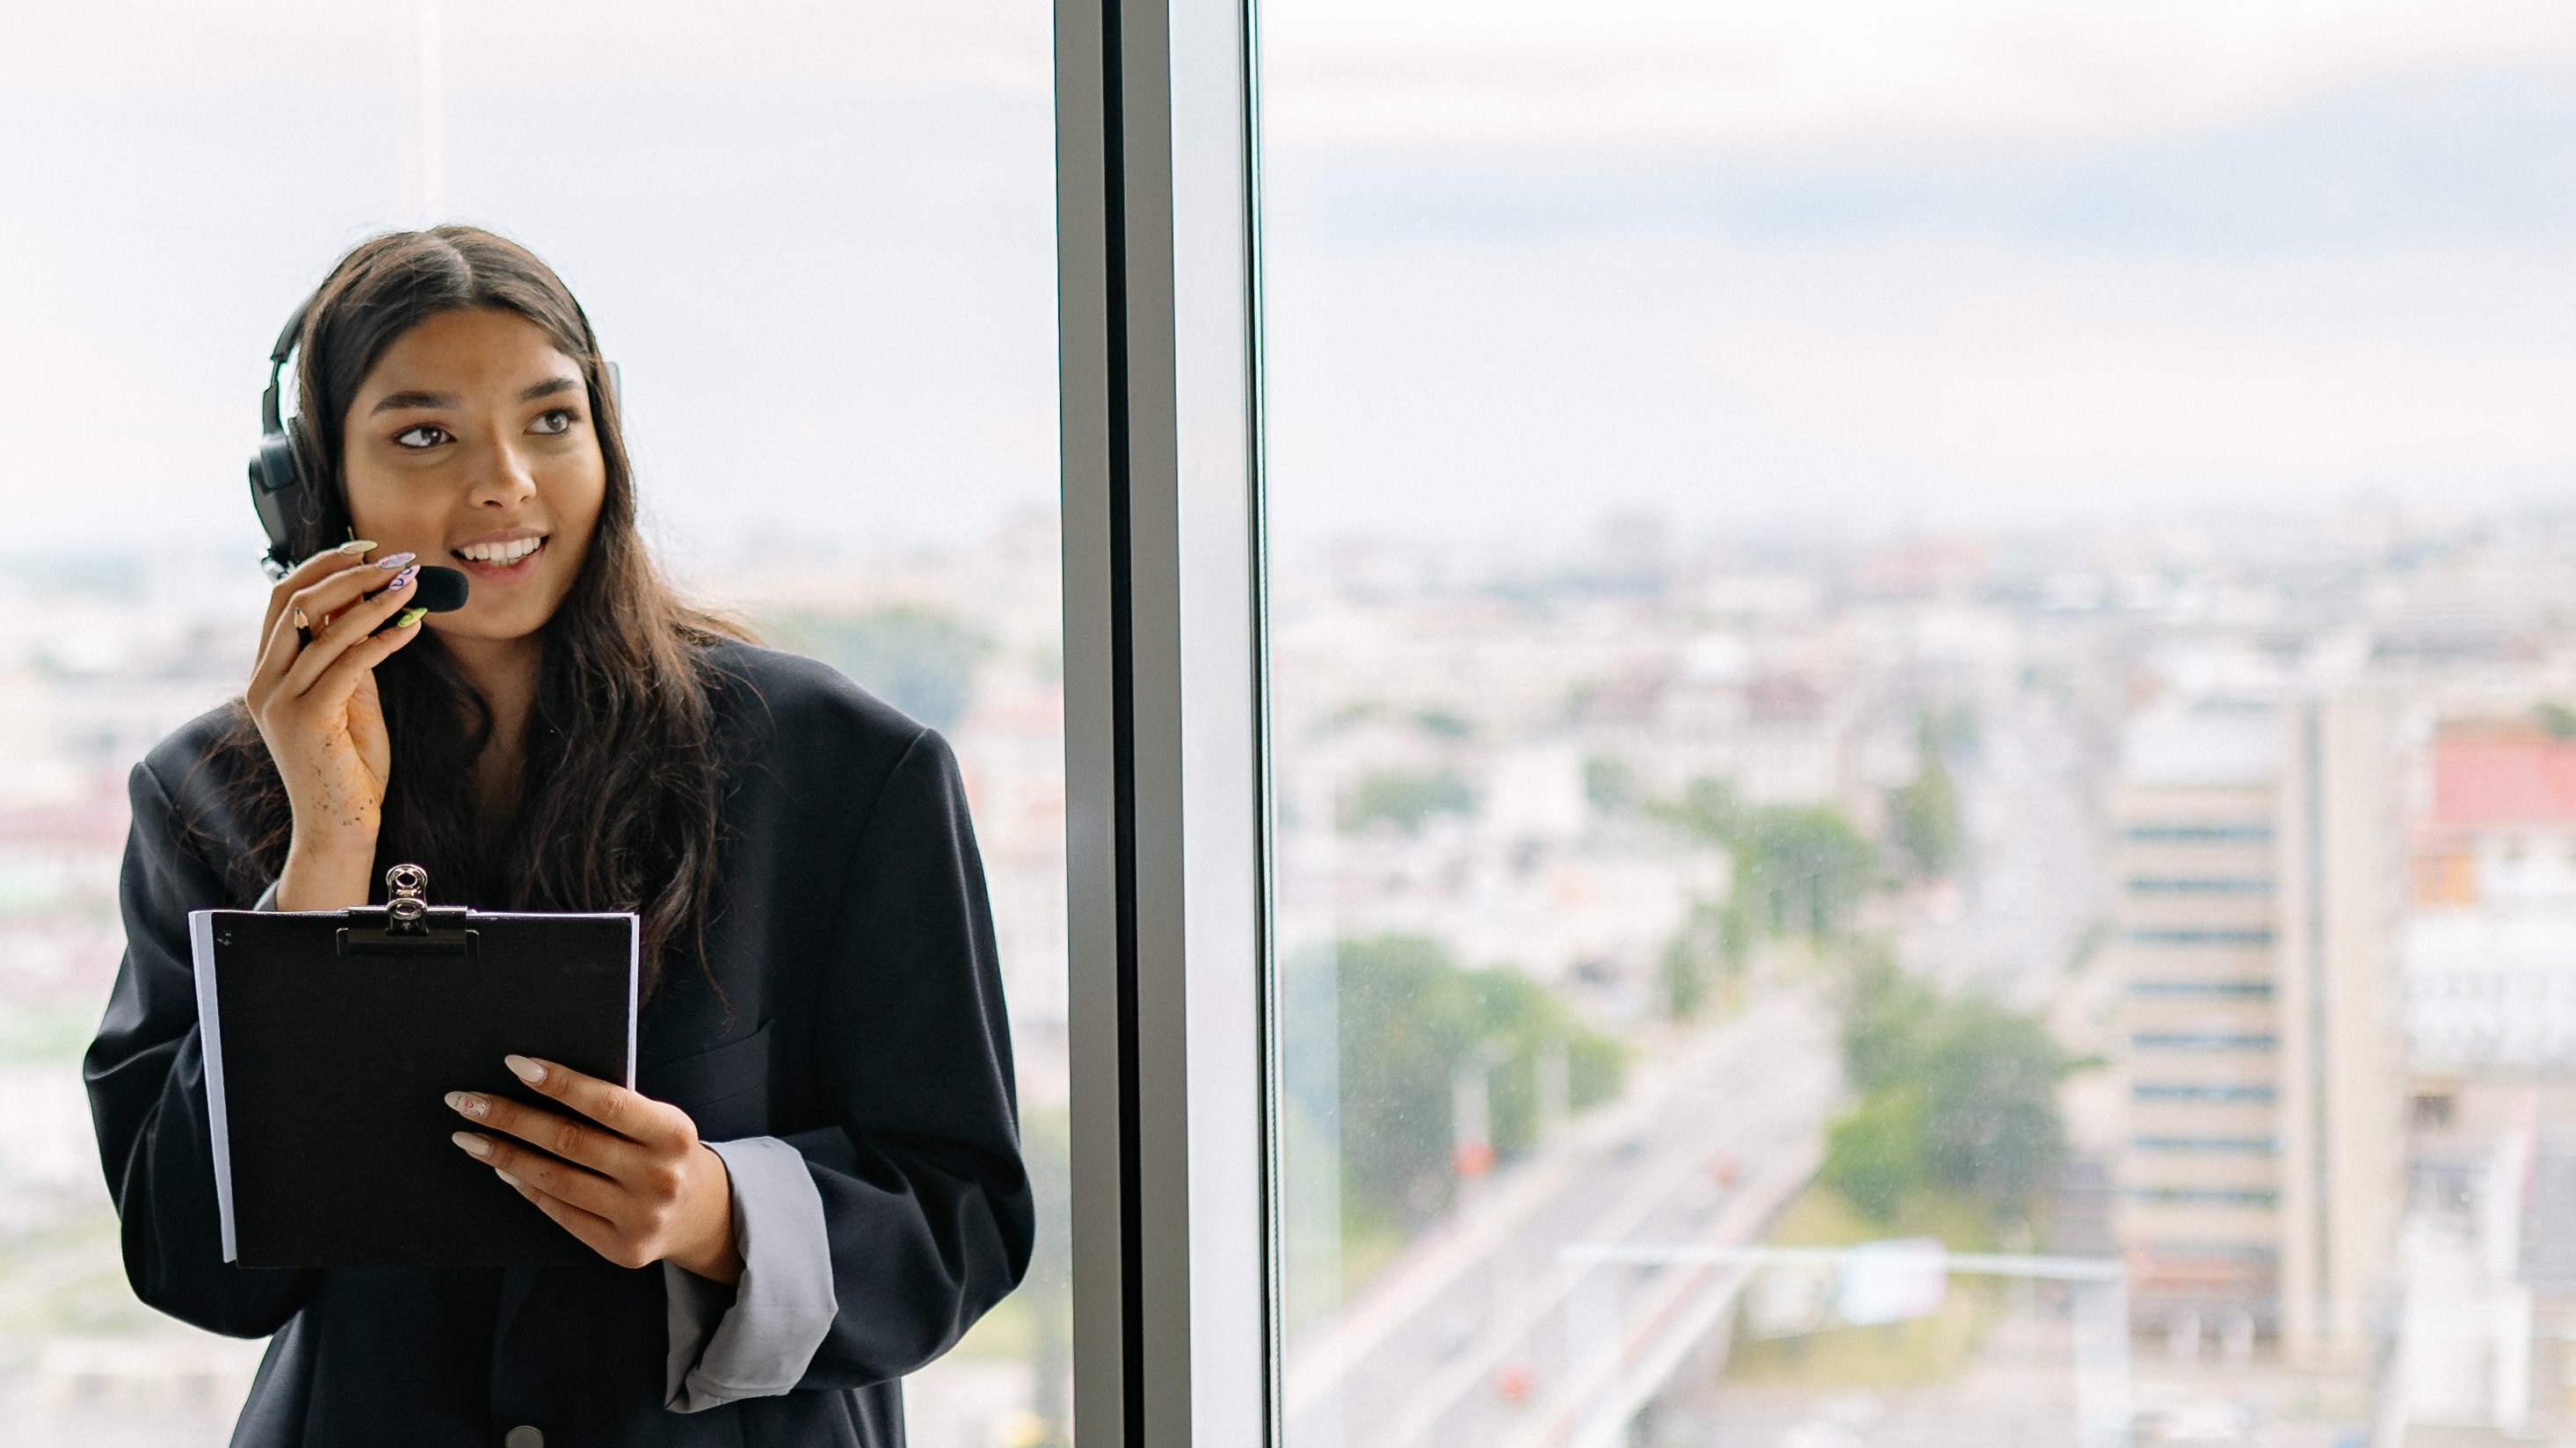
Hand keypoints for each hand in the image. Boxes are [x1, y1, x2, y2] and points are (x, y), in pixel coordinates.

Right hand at [246, 542, 429, 909]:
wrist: (339, 826)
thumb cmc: (348, 768)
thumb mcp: (349, 701)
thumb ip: (349, 658)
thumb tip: (371, 610)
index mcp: (267, 673)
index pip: (282, 600)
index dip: (323, 566)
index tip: (368, 548)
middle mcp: (264, 682)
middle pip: (294, 601)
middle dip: (348, 572)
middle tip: (398, 559)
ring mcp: (280, 700)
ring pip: (323, 627)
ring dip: (374, 599)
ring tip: (414, 584)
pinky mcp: (307, 718)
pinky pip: (348, 663)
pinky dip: (383, 638)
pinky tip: (412, 627)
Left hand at [446, 1055, 741, 1283]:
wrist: (704, 1214)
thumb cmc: (667, 1152)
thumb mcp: (659, 1122)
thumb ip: (616, 1109)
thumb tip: (536, 1087)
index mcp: (674, 1133)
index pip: (608, 1103)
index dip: (560, 1083)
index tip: (513, 1064)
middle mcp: (659, 1177)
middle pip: (570, 1142)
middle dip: (510, 1117)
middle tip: (465, 1100)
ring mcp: (640, 1218)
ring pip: (557, 1180)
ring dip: (505, 1155)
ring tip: (469, 1136)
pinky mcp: (621, 1249)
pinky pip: (560, 1212)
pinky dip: (527, 1187)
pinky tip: (502, 1168)